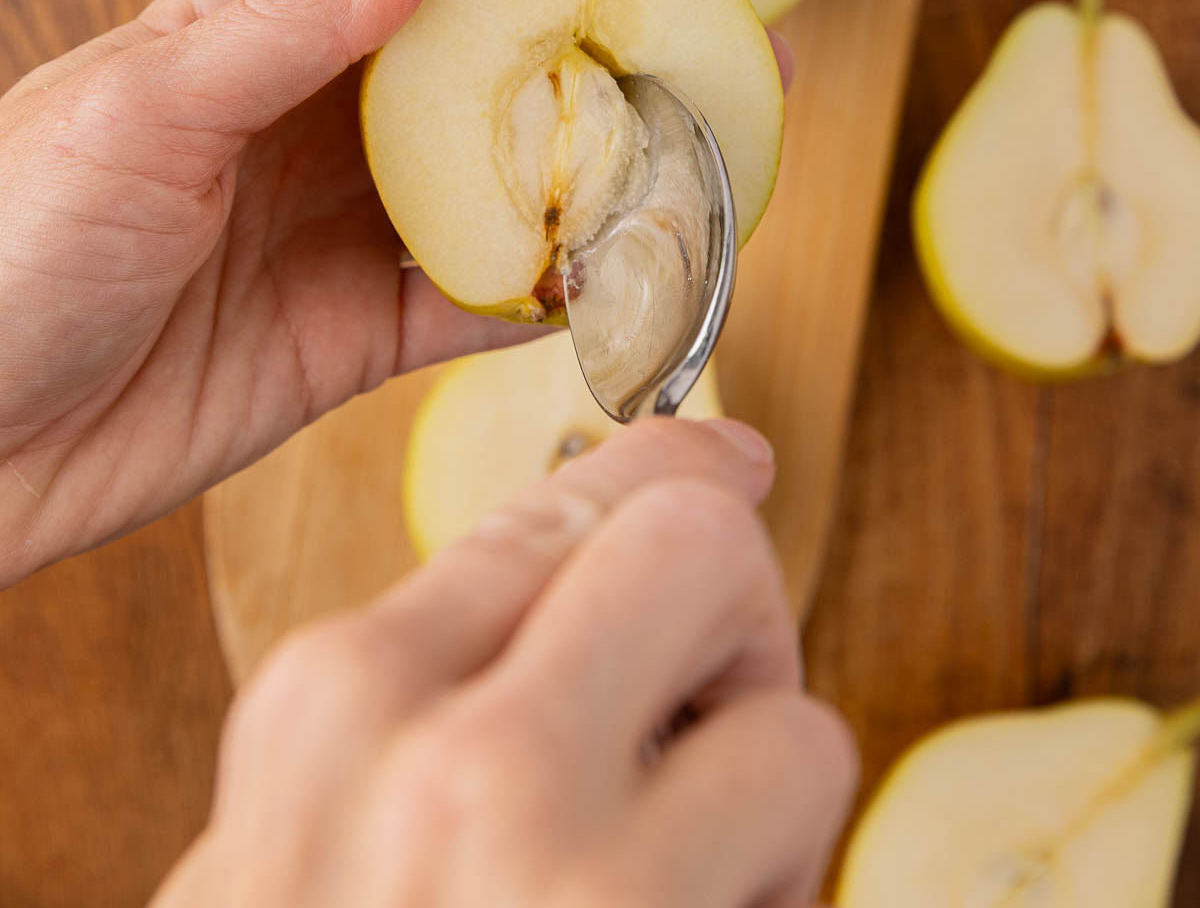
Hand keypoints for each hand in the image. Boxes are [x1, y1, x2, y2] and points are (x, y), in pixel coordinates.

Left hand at [0, 0, 785, 584]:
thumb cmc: (3, 233)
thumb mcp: (142, 102)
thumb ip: (297, 12)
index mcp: (279, 31)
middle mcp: (330, 119)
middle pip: (511, 68)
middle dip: (629, 46)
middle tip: (750, 35)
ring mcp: (349, 230)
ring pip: (519, 186)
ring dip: (622, 171)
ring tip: (733, 152)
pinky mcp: (355, 339)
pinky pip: (484, 305)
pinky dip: (565, 293)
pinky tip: (640, 279)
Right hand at [153, 417, 856, 907]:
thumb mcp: (291, 838)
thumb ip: (414, 693)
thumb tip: (573, 554)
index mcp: (338, 705)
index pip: (562, 501)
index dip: (668, 472)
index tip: (725, 465)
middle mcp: (457, 766)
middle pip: (700, 546)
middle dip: (730, 614)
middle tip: (699, 714)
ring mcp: (583, 891)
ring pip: (799, 727)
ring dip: (768, 805)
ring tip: (682, 889)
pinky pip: (810, 875)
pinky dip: (778, 907)